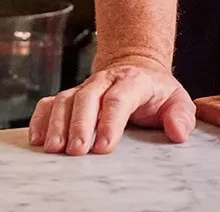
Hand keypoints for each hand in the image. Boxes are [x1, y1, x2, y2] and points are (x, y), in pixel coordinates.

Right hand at [28, 60, 194, 155]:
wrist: (136, 69)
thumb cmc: (156, 92)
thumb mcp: (177, 100)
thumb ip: (181, 116)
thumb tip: (178, 132)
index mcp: (133, 81)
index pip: (119, 98)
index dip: (110, 122)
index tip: (104, 147)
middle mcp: (105, 81)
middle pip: (87, 98)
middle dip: (80, 125)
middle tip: (76, 151)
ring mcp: (85, 87)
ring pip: (66, 99)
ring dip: (57, 124)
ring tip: (54, 149)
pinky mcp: (70, 96)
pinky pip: (50, 103)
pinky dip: (41, 118)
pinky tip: (38, 139)